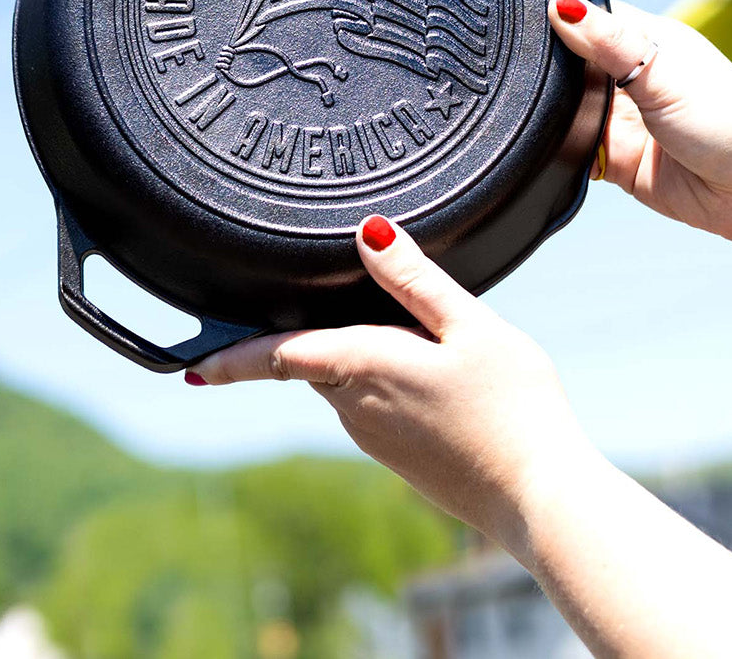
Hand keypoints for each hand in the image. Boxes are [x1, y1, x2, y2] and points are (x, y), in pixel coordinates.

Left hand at [190, 218, 592, 550]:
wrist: (540, 497)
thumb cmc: (514, 408)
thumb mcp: (471, 326)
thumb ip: (416, 279)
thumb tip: (368, 232)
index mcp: (364, 366)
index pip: (278, 356)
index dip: (231, 359)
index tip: (191, 367)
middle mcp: (357, 408)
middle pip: (310, 361)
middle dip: (296, 340)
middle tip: (292, 305)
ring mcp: (375, 439)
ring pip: (340, 382)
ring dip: (343, 356)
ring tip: (383, 327)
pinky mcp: (398, 457)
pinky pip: (367, 405)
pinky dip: (371, 380)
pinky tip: (419, 370)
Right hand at [549, 0, 731, 280]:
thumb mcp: (662, 71)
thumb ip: (607, 41)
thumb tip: (561, 4)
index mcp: (644, 41)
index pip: (588, 18)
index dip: (560, 20)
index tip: (528, 23)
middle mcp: (630, 78)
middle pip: (570, 67)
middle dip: (553, 74)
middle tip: (541, 78)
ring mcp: (623, 119)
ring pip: (568, 110)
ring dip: (558, 114)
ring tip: (554, 113)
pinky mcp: (617, 160)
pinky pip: (574, 150)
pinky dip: (563, 150)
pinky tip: (558, 145)